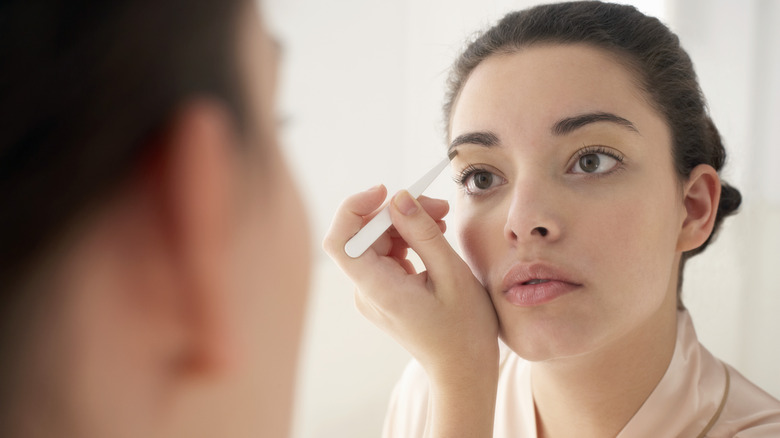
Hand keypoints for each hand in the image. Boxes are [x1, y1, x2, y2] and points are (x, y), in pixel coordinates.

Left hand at [323, 185, 499, 435]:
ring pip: (377, 242)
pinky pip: (387, 255)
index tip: (386, 191)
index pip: (341, 241)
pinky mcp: (384, 292)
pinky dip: (408, 240)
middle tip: (438, 205)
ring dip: (405, 224)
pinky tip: (434, 237)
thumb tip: (400, 197)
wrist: (463, 370)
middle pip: (363, 236)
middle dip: (396, 212)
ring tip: (442, 219)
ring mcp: (373, 293)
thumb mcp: (452, 275)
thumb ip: (423, 233)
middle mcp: (367, 292)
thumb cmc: (464, 330)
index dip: (354, 209)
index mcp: (378, 290)